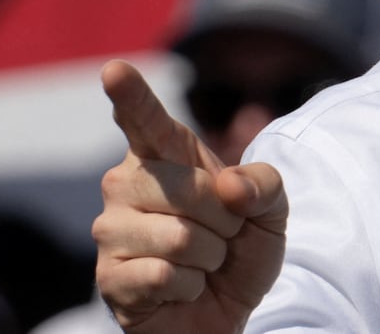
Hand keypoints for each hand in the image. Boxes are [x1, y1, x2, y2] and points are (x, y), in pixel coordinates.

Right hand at [94, 60, 287, 332]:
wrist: (228, 311)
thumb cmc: (240, 249)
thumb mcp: (271, 210)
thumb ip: (264, 184)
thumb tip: (228, 187)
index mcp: (163, 155)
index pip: (145, 120)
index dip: (131, 95)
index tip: (115, 70)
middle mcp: (126, 183)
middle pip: (188, 190)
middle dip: (223, 221)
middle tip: (220, 237)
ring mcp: (111, 230)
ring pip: (179, 237)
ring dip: (208, 258)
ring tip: (200, 263)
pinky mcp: (108, 276)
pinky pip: (165, 275)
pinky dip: (190, 287)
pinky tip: (181, 288)